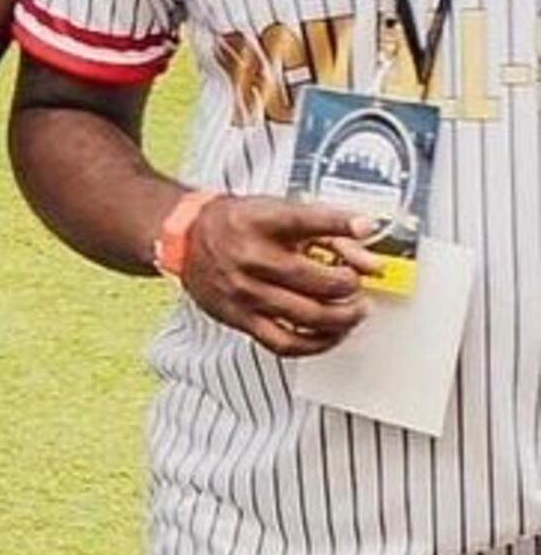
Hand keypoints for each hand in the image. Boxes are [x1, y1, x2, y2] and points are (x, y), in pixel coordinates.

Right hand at [177, 195, 387, 355]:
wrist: (185, 237)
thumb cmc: (237, 223)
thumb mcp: (281, 211)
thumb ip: (330, 233)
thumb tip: (370, 263)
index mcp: (260, 222)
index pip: (308, 221)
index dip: (344, 223)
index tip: (367, 227)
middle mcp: (250, 257)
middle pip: (319, 281)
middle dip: (350, 285)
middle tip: (355, 284)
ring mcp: (244, 291)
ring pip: (310, 317)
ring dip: (343, 317)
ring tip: (351, 310)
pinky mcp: (239, 317)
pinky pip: (285, 343)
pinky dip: (316, 343)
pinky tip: (328, 334)